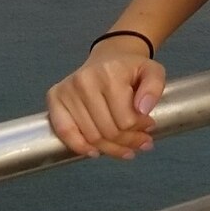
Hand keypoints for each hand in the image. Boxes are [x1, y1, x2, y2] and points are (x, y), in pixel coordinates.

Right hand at [45, 38, 163, 159]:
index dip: (139, 129)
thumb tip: (143, 110)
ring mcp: (67, 90)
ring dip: (109, 149)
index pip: (125, 119)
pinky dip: (80, 147)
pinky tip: (95, 152)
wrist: (108, 58)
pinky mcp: (54, 98)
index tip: (149, 127)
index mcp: (110, 73)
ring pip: (90, 136)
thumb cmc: (130, 68)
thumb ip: (154, 87)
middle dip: (127, 142)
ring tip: (125, 150)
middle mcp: (84, 81)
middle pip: (107, 130)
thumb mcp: (152, 70)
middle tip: (141, 143)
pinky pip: (65, 131)